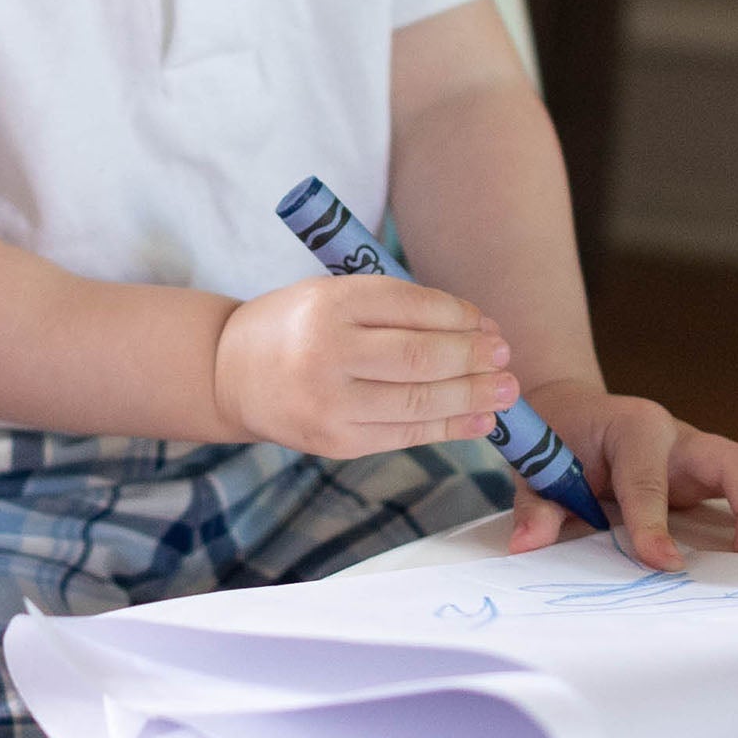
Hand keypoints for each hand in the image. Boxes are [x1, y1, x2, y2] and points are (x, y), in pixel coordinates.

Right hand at [213, 275, 519, 458]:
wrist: (230, 373)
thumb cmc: (296, 326)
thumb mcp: (333, 295)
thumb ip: (394, 308)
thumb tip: (476, 331)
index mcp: (330, 304)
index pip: (413, 308)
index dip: (461, 318)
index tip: (487, 325)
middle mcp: (327, 353)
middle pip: (421, 358)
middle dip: (474, 359)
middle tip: (506, 357)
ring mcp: (330, 403)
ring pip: (419, 402)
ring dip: (473, 397)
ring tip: (507, 392)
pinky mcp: (335, 442)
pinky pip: (405, 435)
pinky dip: (449, 428)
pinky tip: (480, 421)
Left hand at [513, 381, 737, 568]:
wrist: (574, 411)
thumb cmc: (558, 437)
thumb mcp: (536, 467)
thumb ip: (536, 505)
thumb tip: (527, 544)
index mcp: (632, 427)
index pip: (649, 477)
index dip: (655, 522)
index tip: (664, 563)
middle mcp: (677, 434)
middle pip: (734, 461)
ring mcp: (698, 454)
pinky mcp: (707, 475)